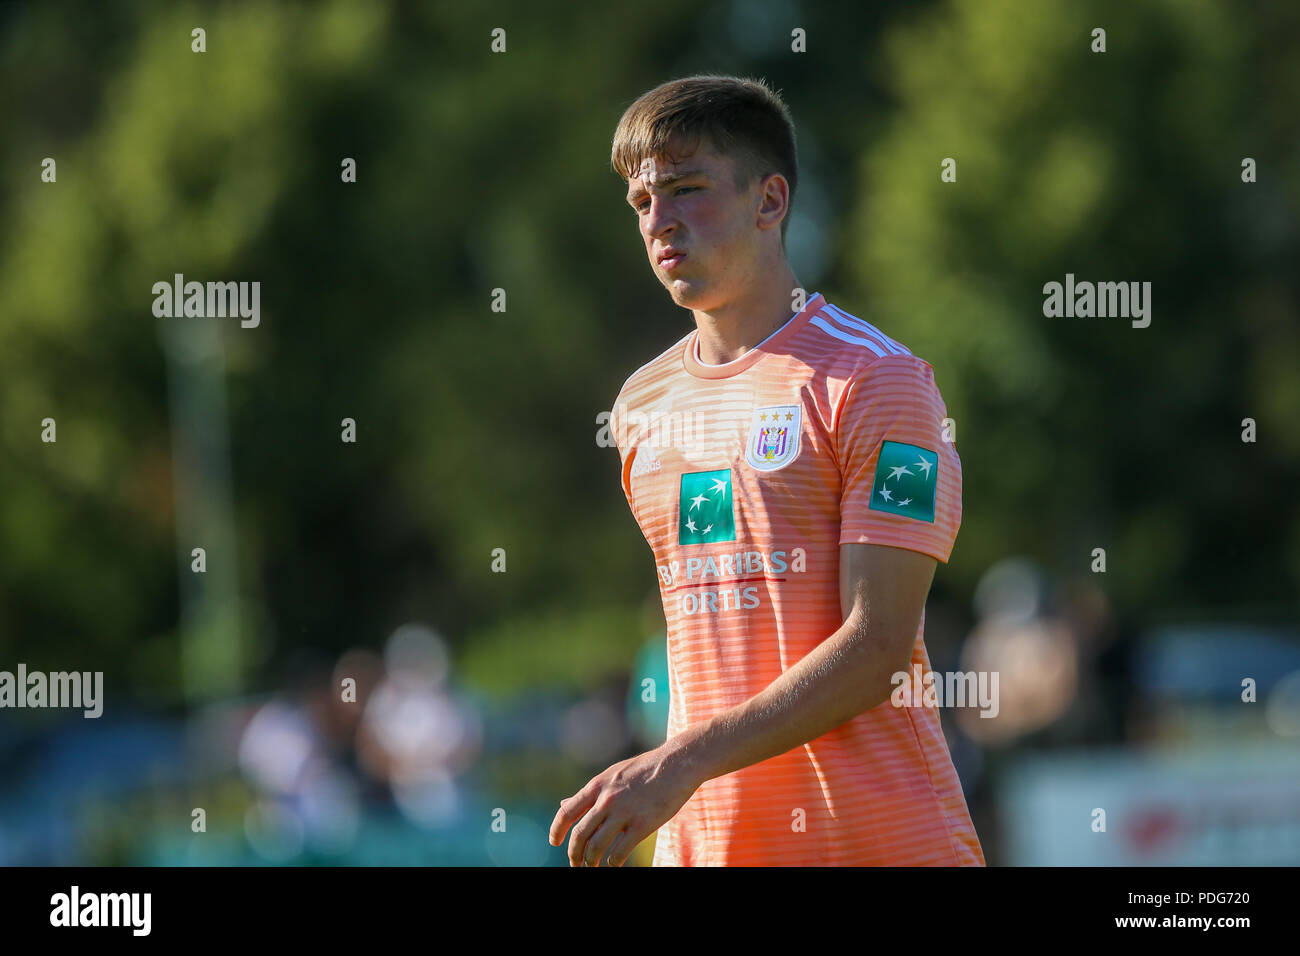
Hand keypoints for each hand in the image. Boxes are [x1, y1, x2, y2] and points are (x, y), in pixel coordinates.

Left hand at [549, 745, 699, 866]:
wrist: (676, 763)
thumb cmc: (644, 769)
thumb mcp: (612, 775)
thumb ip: (590, 793)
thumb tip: (563, 804)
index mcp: (597, 786)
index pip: (567, 813)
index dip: (556, 830)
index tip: (554, 842)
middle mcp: (606, 800)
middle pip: (579, 835)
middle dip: (574, 854)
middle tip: (575, 864)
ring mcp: (623, 813)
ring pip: (595, 846)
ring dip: (590, 862)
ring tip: (592, 867)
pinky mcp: (642, 825)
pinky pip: (619, 852)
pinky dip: (613, 862)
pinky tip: (614, 863)